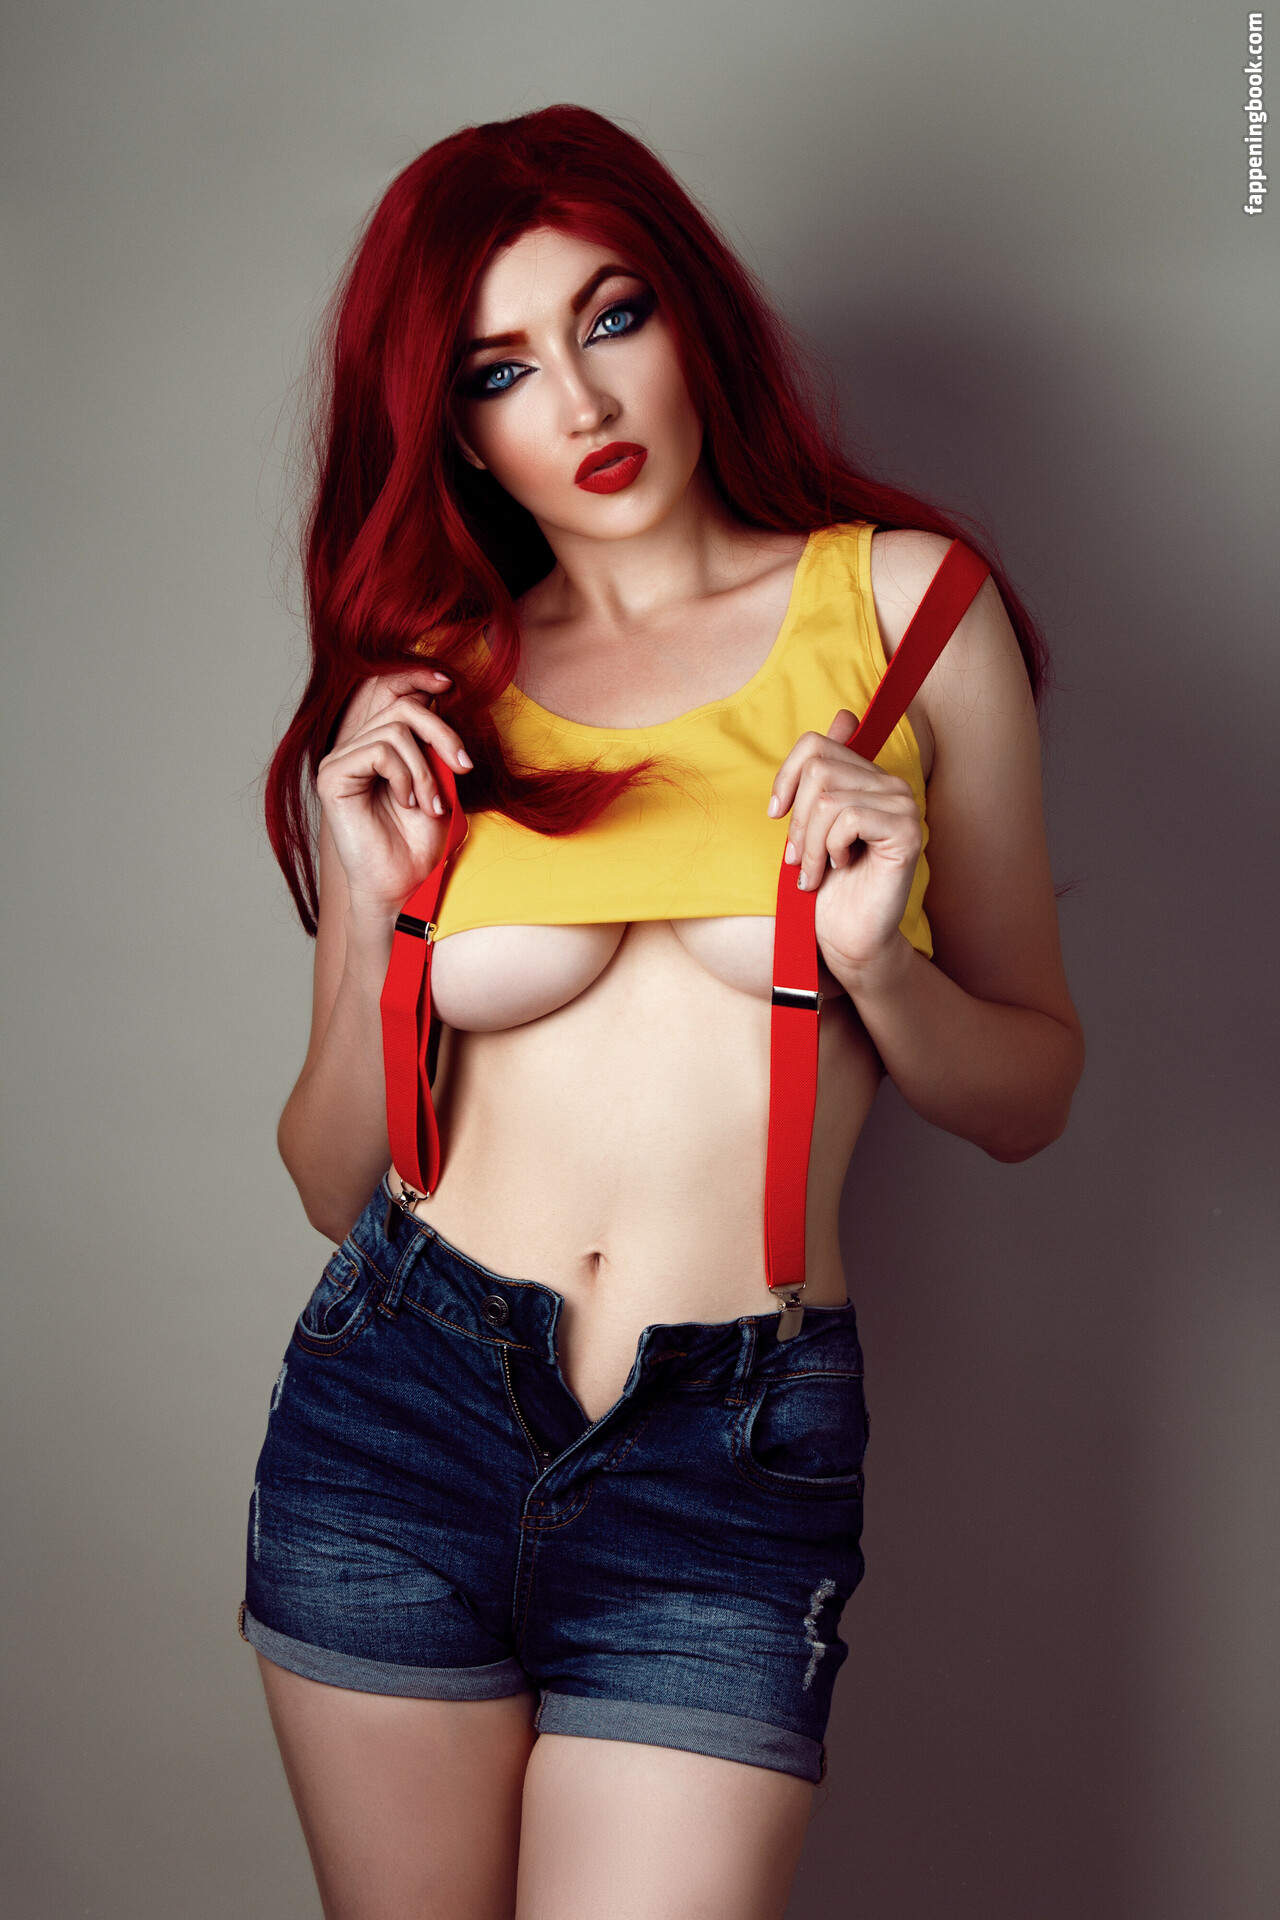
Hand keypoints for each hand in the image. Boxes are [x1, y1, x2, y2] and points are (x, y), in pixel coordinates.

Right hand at [316, 668, 471, 918]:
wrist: (405, 884)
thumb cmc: (422, 840)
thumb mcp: (439, 780)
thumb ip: (433, 742)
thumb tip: (437, 695)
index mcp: (378, 746)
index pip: (391, 692)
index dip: (417, 677)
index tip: (450, 682)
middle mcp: (354, 748)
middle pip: (401, 706)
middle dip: (441, 733)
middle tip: (464, 767)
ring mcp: (339, 761)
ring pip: (395, 729)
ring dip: (426, 769)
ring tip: (432, 804)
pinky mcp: (332, 777)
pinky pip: (379, 750)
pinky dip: (405, 776)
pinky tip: (407, 803)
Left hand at [769, 709, 921, 989]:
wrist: (848, 936)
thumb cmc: (827, 885)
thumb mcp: (811, 824)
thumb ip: (821, 777)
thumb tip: (844, 716)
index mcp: (867, 777)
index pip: (816, 744)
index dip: (785, 777)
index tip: (776, 816)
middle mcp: (890, 784)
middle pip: (818, 769)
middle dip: (797, 820)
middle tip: (798, 857)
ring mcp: (903, 806)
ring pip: (828, 797)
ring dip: (809, 843)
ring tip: (813, 871)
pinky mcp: (907, 832)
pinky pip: (847, 818)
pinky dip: (830, 848)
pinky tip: (840, 867)